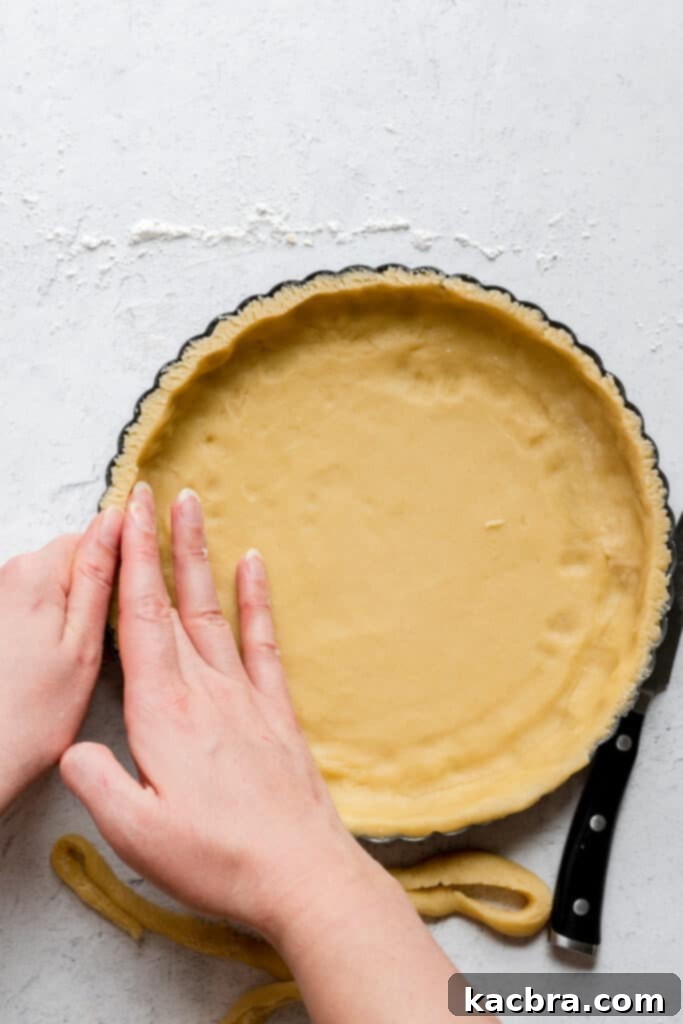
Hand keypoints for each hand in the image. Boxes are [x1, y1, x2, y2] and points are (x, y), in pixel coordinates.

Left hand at [0, 508, 122, 812]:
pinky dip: (49, 631)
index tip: (132, 600)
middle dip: (93, 593)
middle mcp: (9, 576)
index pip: (93, 535)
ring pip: (54, 587)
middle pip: (71, 560)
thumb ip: (100, 576)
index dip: (121, 565)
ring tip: (74, 661)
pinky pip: (35, 609)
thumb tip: (116, 523)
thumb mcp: (84, 643)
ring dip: (71, 613)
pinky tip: (49, 667)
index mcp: (36, 574)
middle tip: (102, 642)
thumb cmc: (32, 716)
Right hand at [60, 484, 375, 941]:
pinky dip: (257, 600)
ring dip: (202, 556)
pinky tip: (255, 564)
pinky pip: (264, 642)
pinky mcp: (276, 710)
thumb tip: (74, 748)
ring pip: (214, 610)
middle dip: (158, 544)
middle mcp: (204, 690)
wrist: (300, 873)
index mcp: (162, 713)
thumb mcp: (135, 833)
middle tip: (153, 492)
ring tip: (195, 508)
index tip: (127, 515)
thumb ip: (97, 781)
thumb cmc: (216, 858)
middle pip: (173, 603)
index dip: (131, 562)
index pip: (139, 621)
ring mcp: (245, 695)